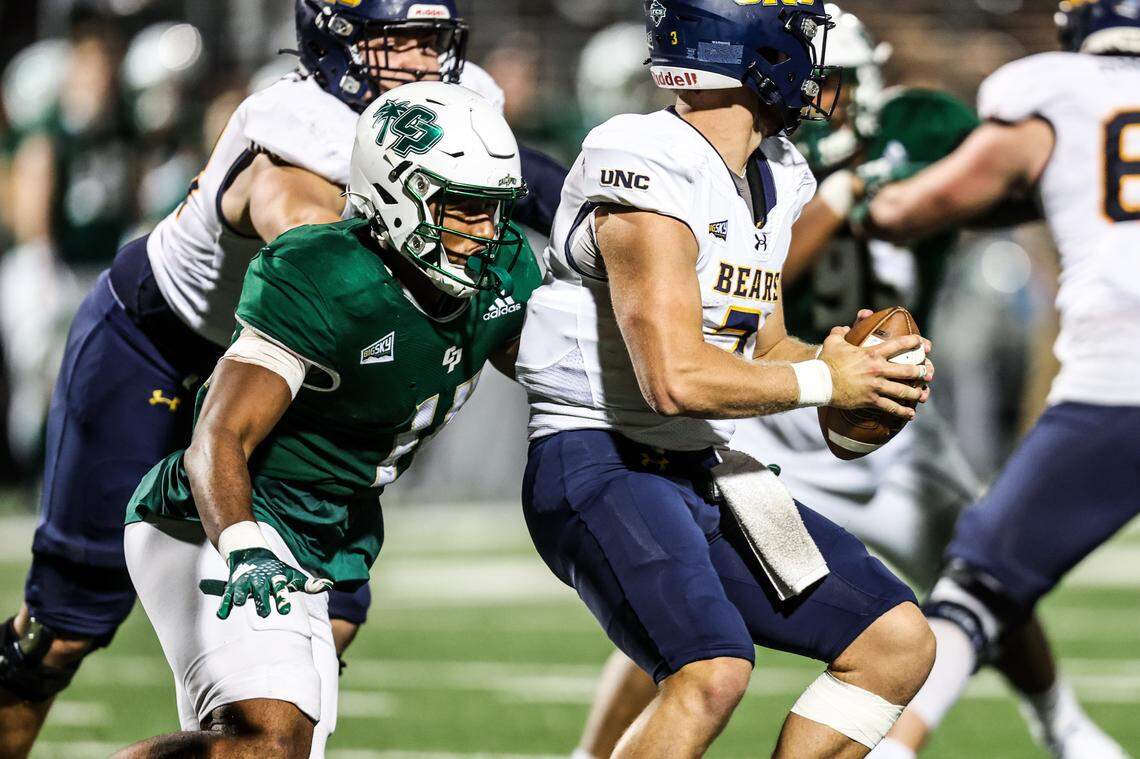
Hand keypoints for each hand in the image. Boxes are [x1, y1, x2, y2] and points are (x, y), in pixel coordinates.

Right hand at [199, 547, 331, 619]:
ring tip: (241, 602)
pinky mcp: (233, 586)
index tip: (285, 611)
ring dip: (242, 596)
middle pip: (261, 592)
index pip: (280, 588)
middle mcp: (260, 580)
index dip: (282, 598)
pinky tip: (221, 615)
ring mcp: (245, 583)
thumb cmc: (275, 570)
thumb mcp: (291, 575)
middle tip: (265, 613)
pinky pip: (227, 596)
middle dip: (263, 601)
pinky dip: (224, 604)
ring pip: (242, 591)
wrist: (251, 552)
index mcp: (275, 579)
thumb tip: (330, 585)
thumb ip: (308, 583)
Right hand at [819, 325, 928, 418]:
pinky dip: (902, 411)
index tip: (924, 344)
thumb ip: (841, 331)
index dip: (914, 342)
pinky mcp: (870, 400)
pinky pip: (890, 407)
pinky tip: (910, 414)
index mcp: (871, 353)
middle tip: (928, 372)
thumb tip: (845, 327)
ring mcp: (875, 386)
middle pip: (907, 370)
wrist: (819, 382)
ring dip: (916, 392)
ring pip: (903, 390)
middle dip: (921, 371)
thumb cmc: (825, 361)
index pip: (899, 345)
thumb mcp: (833, 341)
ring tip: (923, 394)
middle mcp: (877, 369)